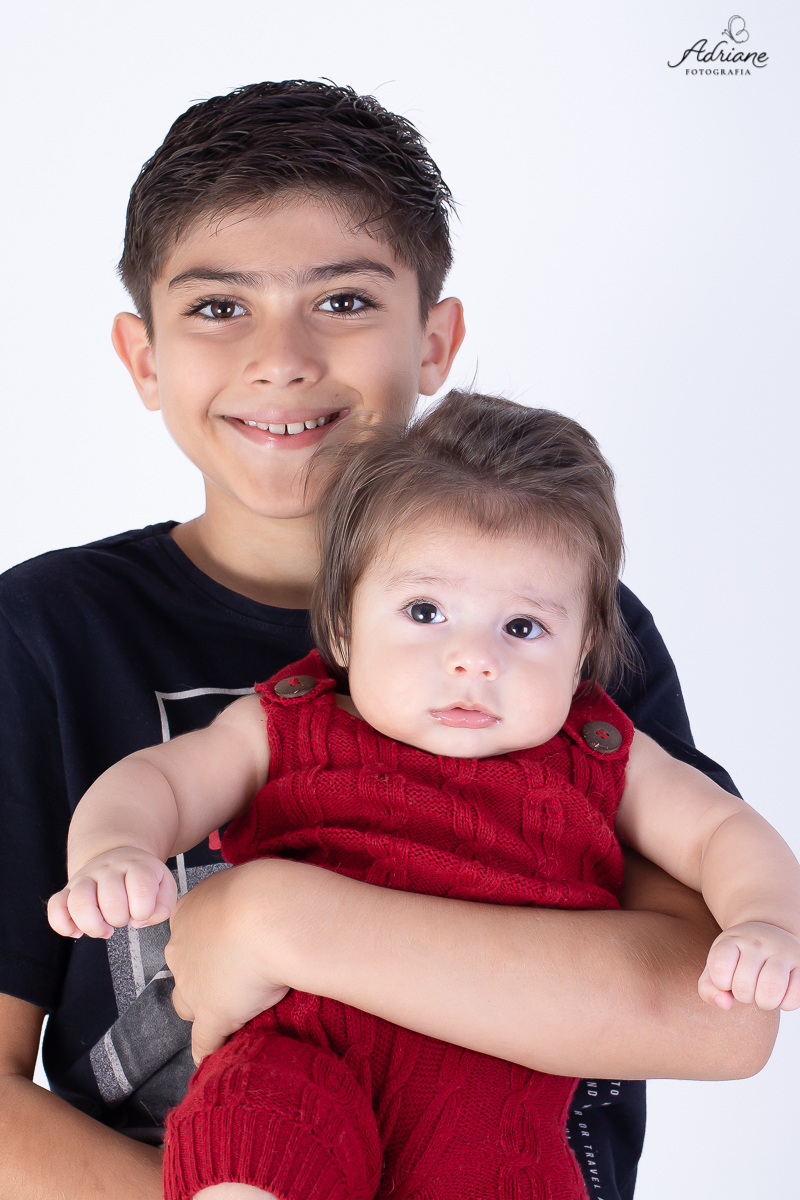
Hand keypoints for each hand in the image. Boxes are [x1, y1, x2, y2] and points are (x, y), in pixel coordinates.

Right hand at [47, 848, 176, 938]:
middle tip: (123, 918)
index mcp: (136, 866)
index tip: (142, 912)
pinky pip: (55, 907)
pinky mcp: (68, 890)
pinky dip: (64, 925)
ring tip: (104, 929)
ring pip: (79, 902)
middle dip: (120, 919)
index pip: (141, 889)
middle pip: (111, 900)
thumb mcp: (164, 886)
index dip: (144, 910)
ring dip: (93, 926)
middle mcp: (109, 869)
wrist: (119, 858)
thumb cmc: (142, 878)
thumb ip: (163, 907)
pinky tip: (78, 931)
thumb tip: (139, 921)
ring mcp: (86, 878)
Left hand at [165, 860, 291, 1064]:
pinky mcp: (212, 1015)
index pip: (188, 935)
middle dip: (203, 975)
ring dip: (206, 1009)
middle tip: (237, 974)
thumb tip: (254, 905)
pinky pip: (204, 1042)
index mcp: (187, 913)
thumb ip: (240, 899)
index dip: (209, 944)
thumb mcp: (245, 882)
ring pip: (190, 1005)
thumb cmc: (264, 890)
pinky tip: (218, 1060)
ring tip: (234, 1012)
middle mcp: (180, 949)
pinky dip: (210, 1051)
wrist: (269, 916)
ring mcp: (193, 986)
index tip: (231, 947)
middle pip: (184, 971)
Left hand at [698, 921, 799, 1010]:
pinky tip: (780, 992)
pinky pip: (793, 999)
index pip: (720, 966)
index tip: (726, 978)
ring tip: (763, 993)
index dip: (721, 982)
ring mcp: (782, 952)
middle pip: (743, 985)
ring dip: (764, 1002)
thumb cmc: (738, 959)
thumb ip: (709, 989)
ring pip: (770, 990)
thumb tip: (724, 1004)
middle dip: (743, 996)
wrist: (770, 936)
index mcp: (732, 940)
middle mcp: (758, 942)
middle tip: (748, 987)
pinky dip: (784, 1004)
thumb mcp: (717, 967)